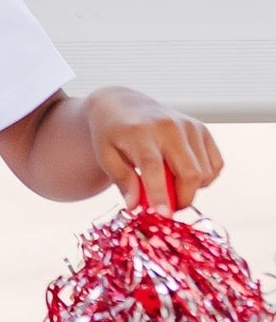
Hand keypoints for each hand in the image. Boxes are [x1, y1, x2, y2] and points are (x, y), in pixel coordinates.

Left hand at [85, 90, 221, 210]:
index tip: (163, 214)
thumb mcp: (106, 155)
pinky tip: (184, 174)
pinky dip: (204, 178)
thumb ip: (122, 180)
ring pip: (205, 172)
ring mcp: (190, 127)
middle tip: (166, 208)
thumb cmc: (112, 134)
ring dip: (191, 189)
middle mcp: (169, 126)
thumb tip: (136, 206)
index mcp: (139, 132)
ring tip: (169, 185)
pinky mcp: (203, 130)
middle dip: (181, 198)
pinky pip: (215, 165)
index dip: (160, 193)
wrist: (124, 106)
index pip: (153, 166)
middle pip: (189, 173)